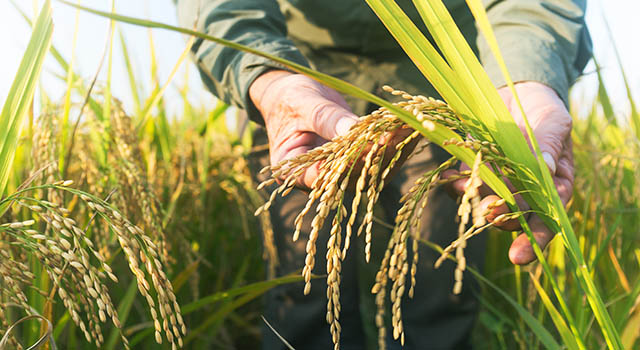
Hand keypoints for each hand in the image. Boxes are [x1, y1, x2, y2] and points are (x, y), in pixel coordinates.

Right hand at [250, 70, 413, 188]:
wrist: (290, 96)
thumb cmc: (289, 99)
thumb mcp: (302, 104)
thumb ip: (326, 119)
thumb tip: (353, 130)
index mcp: (294, 172)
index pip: (324, 176)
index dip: (350, 162)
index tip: (374, 143)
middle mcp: (319, 180)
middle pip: (353, 175)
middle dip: (380, 152)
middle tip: (402, 130)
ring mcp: (339, 174)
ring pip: (371, 170)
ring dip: (394, 148)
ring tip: (413, 125)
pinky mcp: (356, 163)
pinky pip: (378, 158)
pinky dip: (395, 142)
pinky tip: (410, 125)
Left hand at [448, 82, 573, 264]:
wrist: (516, 90)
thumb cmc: (544, 110)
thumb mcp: (554, 122)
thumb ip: (549, 144)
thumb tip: (543, 165)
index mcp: (553, 186)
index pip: (548, 219)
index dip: (535, 239)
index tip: (519, 257)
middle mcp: (524, 191)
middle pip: (514, 216)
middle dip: (501, 218)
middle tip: (489, 213)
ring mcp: (497, 182)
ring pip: (486, 203)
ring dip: (475, 202)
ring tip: (465, 193)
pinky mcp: (473, 169)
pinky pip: (463, 185)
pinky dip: (456, 185)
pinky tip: (452, 180)